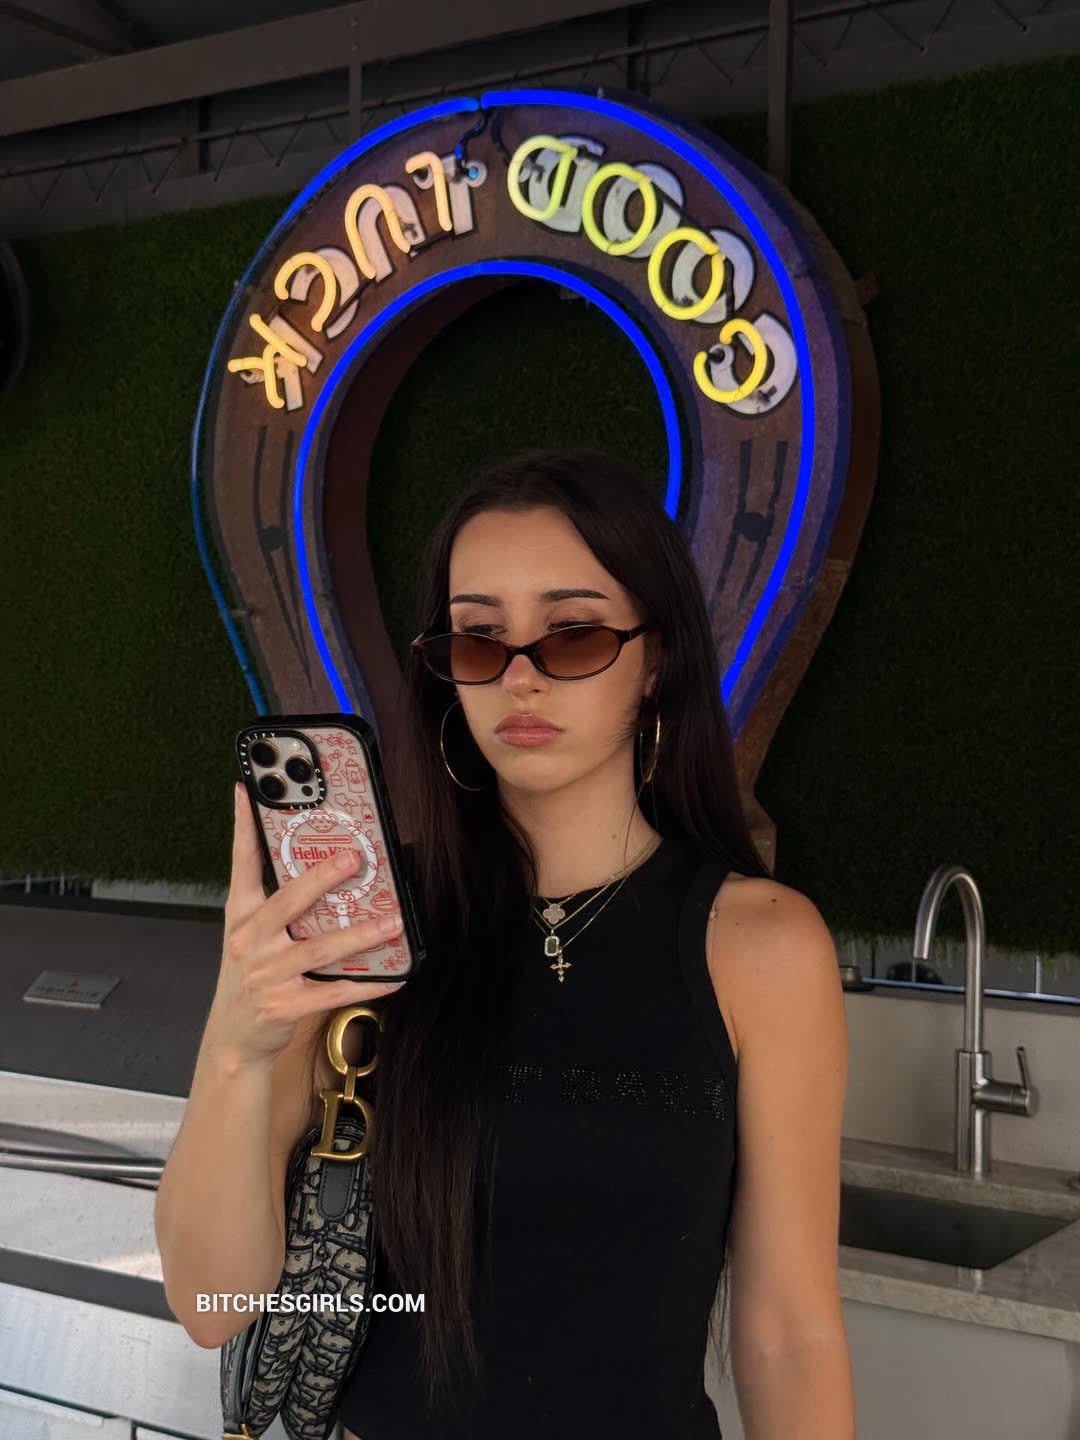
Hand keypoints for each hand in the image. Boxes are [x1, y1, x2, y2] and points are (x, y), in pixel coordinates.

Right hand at [207, 783, 406, 1066]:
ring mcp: (267, 974)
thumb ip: (273, 902)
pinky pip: (333, 991)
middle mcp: (250, 940)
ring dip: (360, 934)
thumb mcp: (248, 934)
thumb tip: (319, 865)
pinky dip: (367, 985)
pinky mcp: (286, 1005)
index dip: (243, 827)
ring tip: (392, 920)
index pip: (241, 864)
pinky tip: (393, 977)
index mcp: (241, 916)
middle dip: (322, 878)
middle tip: (354, 858)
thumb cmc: (249, 976)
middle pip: (288, 901)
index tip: (249, 792)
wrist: (234, 1037)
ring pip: (319, 948)